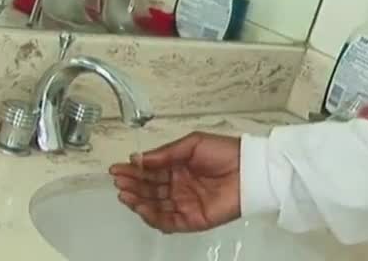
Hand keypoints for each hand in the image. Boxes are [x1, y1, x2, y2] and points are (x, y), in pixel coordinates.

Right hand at [109, 132, 241, 233]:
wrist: (249, 169)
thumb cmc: (225, 152)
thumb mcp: (192, 144)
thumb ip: (165, 153)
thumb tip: (139, 158)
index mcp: (178, 167)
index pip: (150, 172)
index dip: (133, 171)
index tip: (117, 168)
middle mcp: (179, 187)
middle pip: (149, 190)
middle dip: (132, 185)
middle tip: (119, 181)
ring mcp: (185, 204)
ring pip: (155, 207)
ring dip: (138, 201)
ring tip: (126, 194)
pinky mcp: (193, 219)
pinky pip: (169, 222)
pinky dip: (153, 216)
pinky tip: (142, 207)